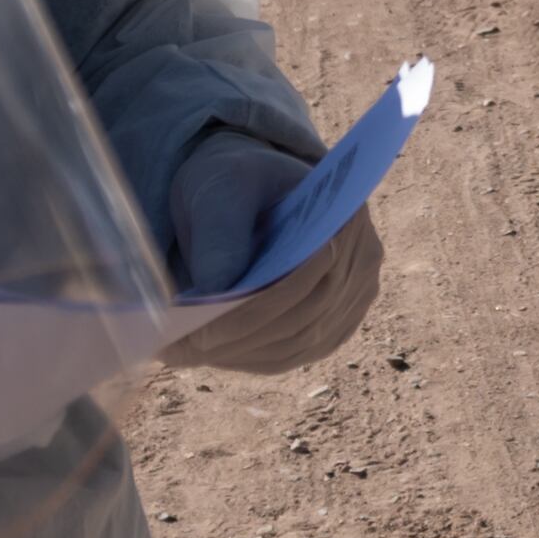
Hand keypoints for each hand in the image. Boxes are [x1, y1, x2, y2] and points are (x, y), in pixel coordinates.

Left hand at [154, 126, 381, 374]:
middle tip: (177, 350)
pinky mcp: (332, 324)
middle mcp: (361, 260)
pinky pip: (292, 353)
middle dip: (239, 338)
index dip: (258, 307)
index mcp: (344, 215)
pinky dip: (248, 357)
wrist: (247, 189)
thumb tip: (215, 291)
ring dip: (239, 353)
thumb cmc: (235, 180)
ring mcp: (351, 297)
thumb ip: (221, 235)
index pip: (310, 274)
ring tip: (181, 353)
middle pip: (306, 317)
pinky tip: (208, 353)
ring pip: (298, 343)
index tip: (203, 330)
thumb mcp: (221, 189)